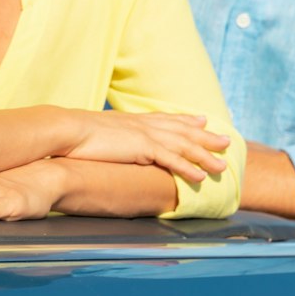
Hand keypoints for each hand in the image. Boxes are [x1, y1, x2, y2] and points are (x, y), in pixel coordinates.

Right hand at [63, 110, 230, 183]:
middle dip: (206, 138)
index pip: (167, 119)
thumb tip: (115, 141)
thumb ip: (113, 135)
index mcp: (135, 120)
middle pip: (183, 131)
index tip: (202, 121)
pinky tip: (200, 176)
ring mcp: (145, 135)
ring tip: (222, 167)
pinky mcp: (142, 148)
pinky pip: (171, 159)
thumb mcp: (100, 131)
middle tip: (226, 142)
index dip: (187, 121)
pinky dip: (188, 167)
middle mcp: (145, 124)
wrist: (68, 129)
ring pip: (183, 146)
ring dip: (205, 156)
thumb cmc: (77, 133)